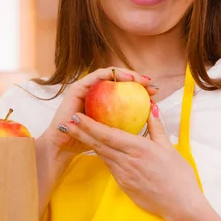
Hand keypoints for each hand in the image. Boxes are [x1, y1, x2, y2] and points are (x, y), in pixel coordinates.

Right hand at [41, 67, 158, 160]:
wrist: (64, 146)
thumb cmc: (89, 142)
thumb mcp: (114, 132)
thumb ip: (129, 123)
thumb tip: (152, 114)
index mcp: (105, 102)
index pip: (125, 90)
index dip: (141, 89)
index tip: (156, 93)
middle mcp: (96, 93)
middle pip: (119, 80)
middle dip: (137, 79)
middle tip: (151, 84)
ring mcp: (87, 89)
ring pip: (110, 75)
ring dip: (127, 75)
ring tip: (141, 80)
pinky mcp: (78, 88)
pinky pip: (97, 77)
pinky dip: (111, 75)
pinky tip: (125, 79)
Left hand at [60, 108, 205, 220]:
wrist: (180, 206)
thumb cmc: (179, 176)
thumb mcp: (169, 148)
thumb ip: (156, 128)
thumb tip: (151, 108)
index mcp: (138, 149)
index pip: (108, 135)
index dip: (90, 125)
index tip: (77, 116)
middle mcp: (127, 161)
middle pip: (98, 145)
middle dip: (80, 133)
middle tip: (66, 123)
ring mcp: (123, 175)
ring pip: (102, 155)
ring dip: (88, 144)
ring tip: (75, 133)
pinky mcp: (123, 184)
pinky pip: (110, 166)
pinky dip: (102, 155)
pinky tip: (95, 148)